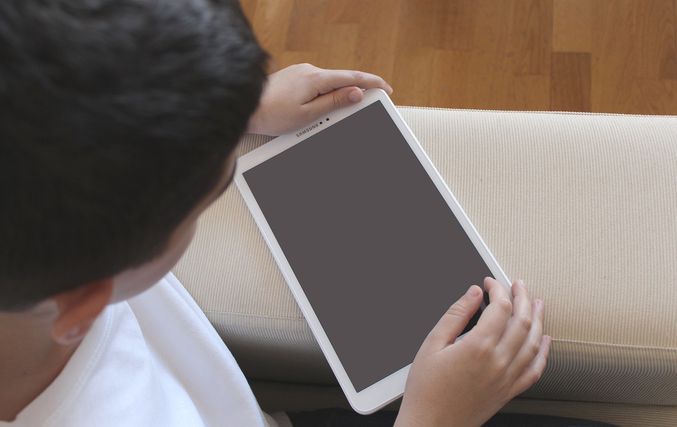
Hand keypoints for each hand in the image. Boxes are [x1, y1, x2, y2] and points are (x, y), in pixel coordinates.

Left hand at [246, 63, 392, 135]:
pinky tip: (324, 106)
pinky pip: (317, 84)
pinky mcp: (294, 77)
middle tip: (371, 103)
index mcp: (315, 78)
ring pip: (329, 82)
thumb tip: (355, 93)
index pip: (352, 78)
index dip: (372, 83)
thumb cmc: (272, 114)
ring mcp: (300, 72)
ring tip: (344, 111)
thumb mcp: (308, 114)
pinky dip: (326, 93)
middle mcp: (309, 70)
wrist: (244, 105)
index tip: (386, 89)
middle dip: (358, 90)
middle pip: (342, 79)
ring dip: (339, 94)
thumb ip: (333, 102)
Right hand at [395, 278, 550, 426]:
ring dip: (538, 319)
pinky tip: (544, 341)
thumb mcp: (431, 345)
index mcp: (478, 347)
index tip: (490, 283)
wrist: (432, 425)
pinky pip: (535, 369)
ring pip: (533, 342)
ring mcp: (507, 378)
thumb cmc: (426, 390)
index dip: (498, 289)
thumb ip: (455, 315)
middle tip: (518, 285)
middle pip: (522, 321)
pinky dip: (544, 352)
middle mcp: (498, 362)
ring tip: (537, 304)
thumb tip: (471, 294)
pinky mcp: (509, 392)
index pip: (500, 308)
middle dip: (522, 297)